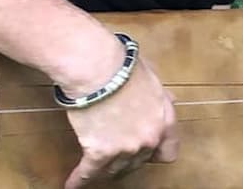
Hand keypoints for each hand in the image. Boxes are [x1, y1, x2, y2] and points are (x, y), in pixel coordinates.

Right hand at [60, 45, 178, 188]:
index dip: (155, 153)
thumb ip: (160, 94)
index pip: (168, 152)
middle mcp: (149, 138)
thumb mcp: (152, 78)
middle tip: (116, 158)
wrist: (99, 67)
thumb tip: (170, 99)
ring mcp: (126, 148)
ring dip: (106, 171)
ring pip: (116, 170)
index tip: (146, 153)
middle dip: (128, 161)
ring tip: (97, 173)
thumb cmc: (123, 65)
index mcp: (164, 120)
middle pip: (140, 162)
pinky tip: (72, 184)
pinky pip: (89, 172)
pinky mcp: (100, 152)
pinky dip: (79, 179)